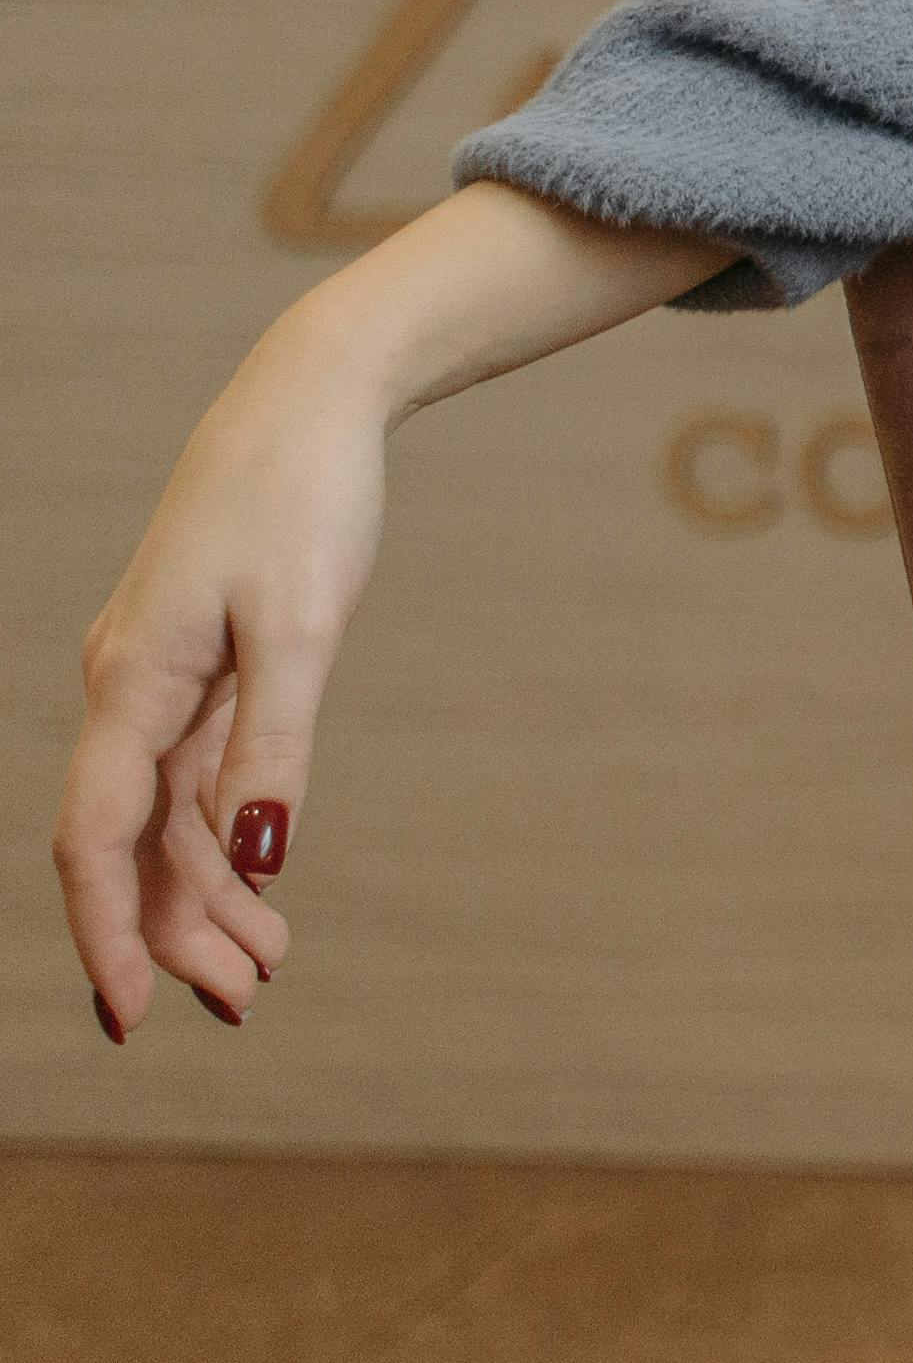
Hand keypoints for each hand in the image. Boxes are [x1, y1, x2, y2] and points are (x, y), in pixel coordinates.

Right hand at [58, 309, 386, 1036]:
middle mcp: (125, 690)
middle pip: (132, 844)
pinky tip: (260, 884)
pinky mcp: (199, 666)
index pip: (96, 839)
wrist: (311, 404)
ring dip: (206, 894)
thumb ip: (274, 746)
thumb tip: (254, 864)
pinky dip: (224, 833)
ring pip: (165, 817)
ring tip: (266, 969)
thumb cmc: (304, 500)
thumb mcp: (301, 625)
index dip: (108, 932)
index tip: (135, 1013)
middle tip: (244, 1004)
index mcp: (129, 683)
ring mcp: (158, 679)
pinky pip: (194, 774)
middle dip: (176, 931)